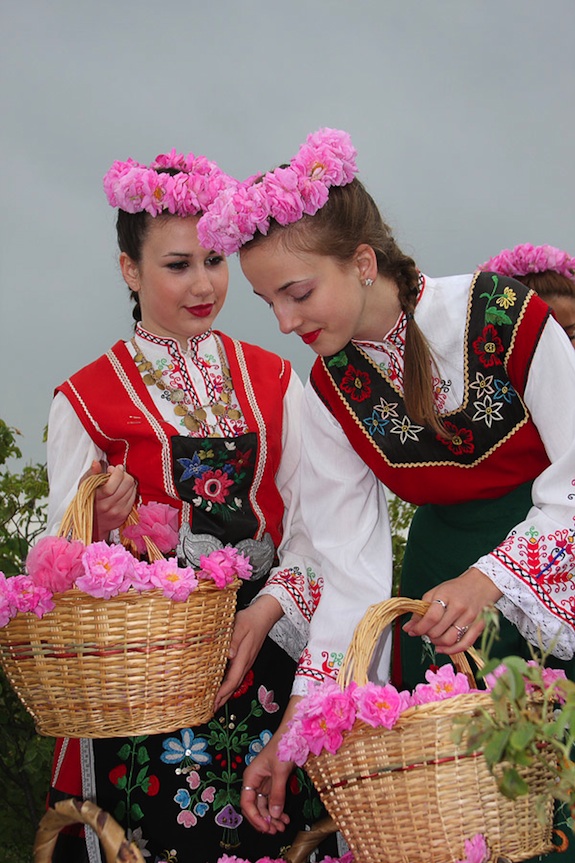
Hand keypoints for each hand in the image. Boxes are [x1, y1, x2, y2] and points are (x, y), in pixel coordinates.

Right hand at [85, 460, 136, 540]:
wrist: (92, 524)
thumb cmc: (88, 501)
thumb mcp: (85, 486)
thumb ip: (91, 473)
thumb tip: (96, 462)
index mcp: (96, 499)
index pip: (111, 486)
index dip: (117, 474)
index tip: (115, 468)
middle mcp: (108, 507)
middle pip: (126, 485)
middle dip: (124, 475)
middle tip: (119, 472)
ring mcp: (117, 512)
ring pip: (132, 490)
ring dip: (128, 482)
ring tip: (121, 481)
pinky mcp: (124, 515)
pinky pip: (133, 498)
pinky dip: (131, 490)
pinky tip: (124, 489)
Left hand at [214, 597, 282, 710]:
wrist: (264, 615)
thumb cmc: (250, 619)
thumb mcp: (239, 625)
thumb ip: (233, 639)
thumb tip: (228, 655)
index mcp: (243, 657)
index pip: (232, 680)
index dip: (222, 693)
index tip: (212, 703)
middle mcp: (245, 663)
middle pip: (234, 686)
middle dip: (222, 699)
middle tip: (209, 711)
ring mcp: (246, 662)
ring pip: (235, 682)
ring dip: (225, 694)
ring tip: (214, 704)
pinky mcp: (245, 658)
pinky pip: (236, 676)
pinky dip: (228, 685)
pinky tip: (221, 687)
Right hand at [240, 696, 301, 833]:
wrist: (294, 732)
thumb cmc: (283, 747)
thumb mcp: (280, 771)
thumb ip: (277, 794)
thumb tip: (273, 815)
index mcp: (251, 776)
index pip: (246, 803)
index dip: (254, 817)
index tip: (265, 827)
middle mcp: (255, 780)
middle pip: (255, 806)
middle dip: (265, 820)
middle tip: (276, 831)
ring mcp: (265, 781)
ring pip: (265, 805)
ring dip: (273, 817)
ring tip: (283, 826)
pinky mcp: (274, 781)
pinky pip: (273, 799)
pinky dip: (278, 809)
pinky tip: (285, 817)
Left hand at [402, 567, 502, 653]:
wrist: (481, 584)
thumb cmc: (456, 589)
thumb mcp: (436, 592)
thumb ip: (421, 610)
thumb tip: (408, 628)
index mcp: (446, 595)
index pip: (431, 617)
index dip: (419, 628)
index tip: (412, 631)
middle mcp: (459, 607)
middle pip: (438, 631)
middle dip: (427, 635)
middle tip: (425, 632)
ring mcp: (470, 618)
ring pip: (449, 640)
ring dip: (437, 643)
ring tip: (434, 638)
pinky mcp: (479, 627)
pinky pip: (464, 645)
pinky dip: (451, 650)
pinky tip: (442, 648)